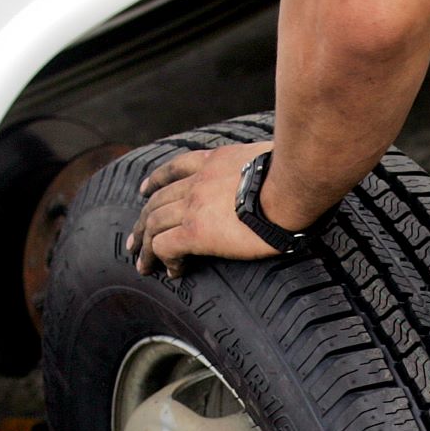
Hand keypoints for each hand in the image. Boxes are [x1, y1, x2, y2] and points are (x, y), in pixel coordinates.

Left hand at [130, 142, 276, 277]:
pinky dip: (162, 259)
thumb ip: (263, 165)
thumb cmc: (296, 175)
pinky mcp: (196, 232)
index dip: (156, 180)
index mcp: (215, 162)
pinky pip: (165, 246)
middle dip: (142, 221)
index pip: (176, 168)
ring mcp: (193, 205)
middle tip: (133, 240)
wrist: (290, 187)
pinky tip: (170, 272)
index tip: (144, 189)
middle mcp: (198, 181)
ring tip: (142, 264)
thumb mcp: (272, 157)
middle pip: (158, 201)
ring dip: (144, 245)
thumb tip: (282, 172)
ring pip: (153, 224)